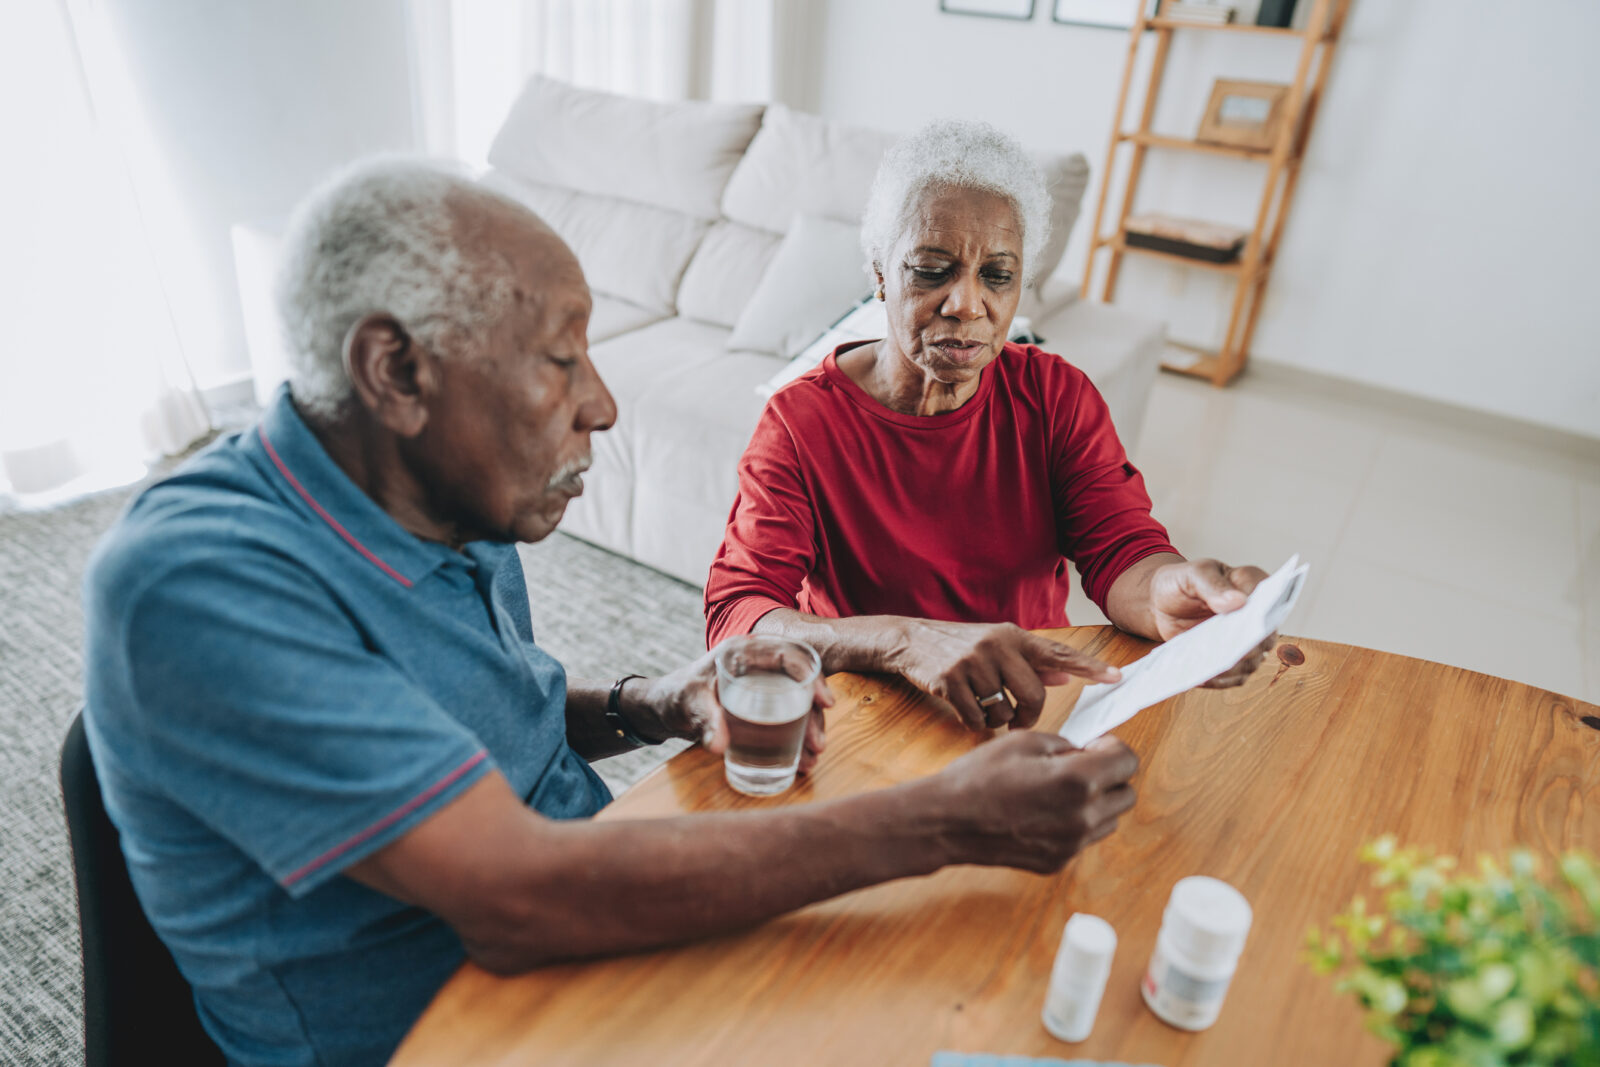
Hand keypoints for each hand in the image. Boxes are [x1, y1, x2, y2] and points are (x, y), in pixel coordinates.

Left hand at [638, 647, 833, 774]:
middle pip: (798, 685)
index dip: (812, 676)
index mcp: (743, 652)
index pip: (788, 655)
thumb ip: (704, 721)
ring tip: (811, 758)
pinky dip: (795, 738)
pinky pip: (785, 718)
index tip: (824, 702)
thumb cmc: (674, 696)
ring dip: (808, 730)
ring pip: (795, 704)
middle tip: (817, 745)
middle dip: (813, 716)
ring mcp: (761, 686)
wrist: (664, 708)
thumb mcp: (689, 704)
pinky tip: (801, 760)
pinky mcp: (760, 706)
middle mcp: (757, 666)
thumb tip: (719, 746)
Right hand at [889, 619, 1120, 731]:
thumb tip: (1069, 673)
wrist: (912, 640)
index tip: (1116, 677)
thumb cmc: (963, 646)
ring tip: (986, 709)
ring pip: (1004, 711)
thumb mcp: (1000, 646)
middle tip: (1019, 722)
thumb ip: (1033, 661)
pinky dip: (975, 723)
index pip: (1060, 652)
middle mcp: (997, 645)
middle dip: (1029, 716)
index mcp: (1015, 637)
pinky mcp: (950, 679)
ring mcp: (972, 662)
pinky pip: (976, 718)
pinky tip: (967, 710)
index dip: (1089, 667)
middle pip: (1034, 694)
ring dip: (998, 721)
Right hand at [931, 733, 1137, 871]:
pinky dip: (1075, 823)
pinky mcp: (1059, 861)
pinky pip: (1084, 838)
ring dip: (1096, 801)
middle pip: (1126, 794)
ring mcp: (1072, 844)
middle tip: (1080, 766)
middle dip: (1110, 776)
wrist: (948, 821)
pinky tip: (1043, 811)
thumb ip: (1066, 745)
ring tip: (1060, 790)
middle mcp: (1082, 817)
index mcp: (1077, 780)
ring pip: (1109, 820)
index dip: (1113, 747)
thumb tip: (1087, 752)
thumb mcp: (1024, 741)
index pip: (1128, 762)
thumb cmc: (980, 777)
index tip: (1096, 745)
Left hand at [1147, 558, 1272, 686]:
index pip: (1268, 599)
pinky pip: (1233, 676)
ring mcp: (1245, 640)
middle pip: (1263, 636)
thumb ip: (1212, 585)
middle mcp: (1256, 615)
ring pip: (1251, 661)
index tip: (1250, 624)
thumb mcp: (1191, 575)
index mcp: (1251, 584)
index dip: (1262, 613)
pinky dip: (1219, 679)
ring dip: (1233, 667)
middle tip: (1229, 653)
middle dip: (1247, 647)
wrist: (1161, 603)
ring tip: (1211, 669)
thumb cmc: (1181, 583)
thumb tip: (1237, 601)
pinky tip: (1203, 677)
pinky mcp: (1232, 659)